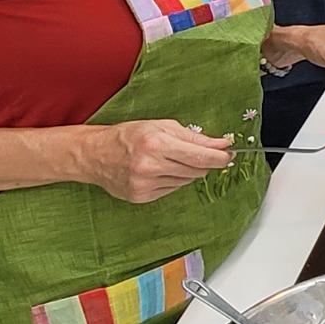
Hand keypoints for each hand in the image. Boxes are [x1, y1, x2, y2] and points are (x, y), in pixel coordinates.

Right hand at [74, 119, 235, 203]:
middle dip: (205, 162)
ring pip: (186, 181)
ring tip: (170, 159)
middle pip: (196, 170)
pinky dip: (172, 180)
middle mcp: (150, 167)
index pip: (199, 156)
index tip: (229, 155)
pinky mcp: (141, 197)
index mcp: (156, 144)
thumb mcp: (161, 127)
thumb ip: (194, 137)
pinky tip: (159, 170)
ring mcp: (144, 184)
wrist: (95, 154)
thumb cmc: (128, 136)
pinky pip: (172, 190)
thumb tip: (221, 144)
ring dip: (187, 171)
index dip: (219, 157)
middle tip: (202, 154)